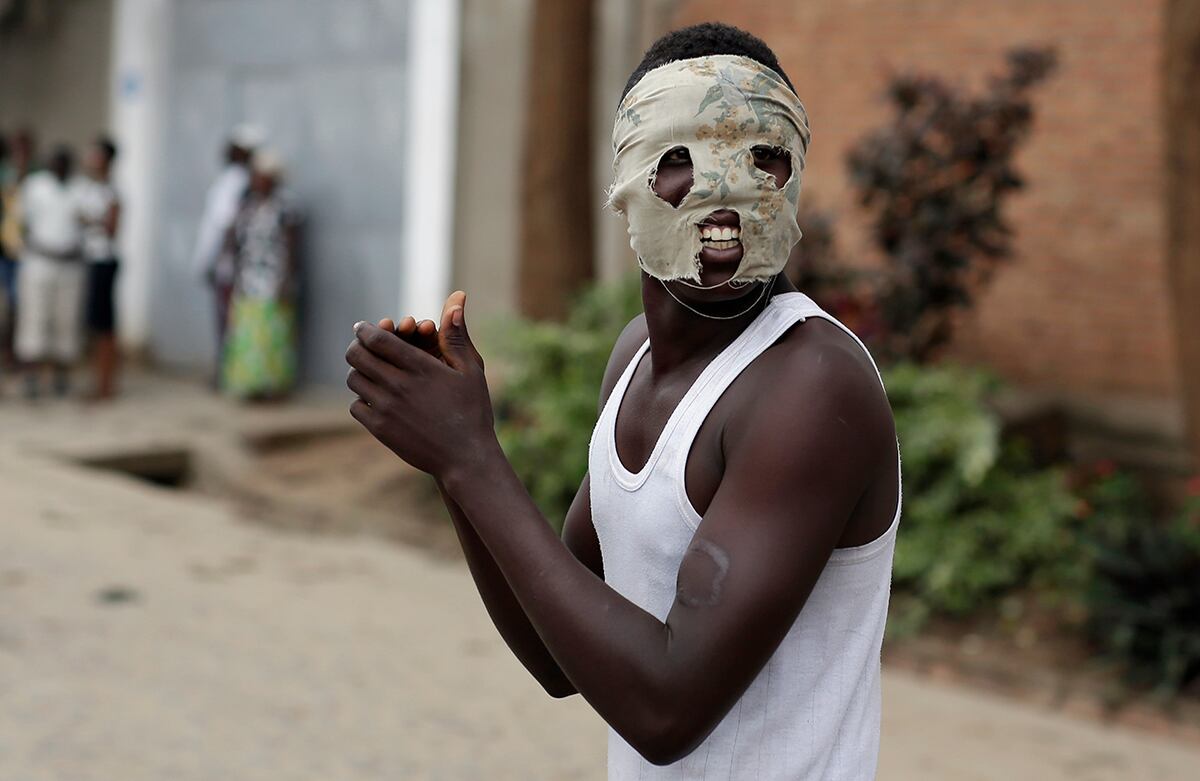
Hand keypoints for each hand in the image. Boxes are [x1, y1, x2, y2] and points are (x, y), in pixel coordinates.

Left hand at [345, 291, 493, 479]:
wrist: (466, 457)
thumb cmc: (473, 411)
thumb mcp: (471, 370)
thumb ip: (456, 335)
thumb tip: (457, 298)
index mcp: (421, 368)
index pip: (378, 339)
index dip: (365, 329)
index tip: (362, 327)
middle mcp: (399, 386)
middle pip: (358, 356)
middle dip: (357, 346)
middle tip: (361, 347)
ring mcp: (387, 409)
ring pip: (354, 380)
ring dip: (358, 372)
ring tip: (368, 372)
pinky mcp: (381, 429)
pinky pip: (356, 406)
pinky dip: (361, 399)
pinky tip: (374, 398)